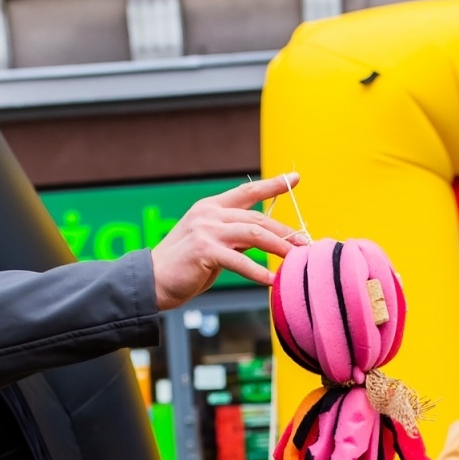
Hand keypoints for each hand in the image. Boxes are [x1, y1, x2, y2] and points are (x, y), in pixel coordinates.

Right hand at [150, 174, 307, 308]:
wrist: (152, 280)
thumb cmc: (185, 267)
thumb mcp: (213, 245)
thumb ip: (236, 238)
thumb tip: (266, 239)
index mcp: (211, 207)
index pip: (248, 192)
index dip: (272, 185)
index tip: (294, 178)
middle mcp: (209, 213)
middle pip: (257, 218)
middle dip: (285, 231)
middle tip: (305, 244)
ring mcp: (205, 230)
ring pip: (253, 234)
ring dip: (278, 247)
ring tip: (296, 260)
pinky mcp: (203, 250)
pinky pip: (238, 260)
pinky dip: (257, 271)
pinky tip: (271, 281)